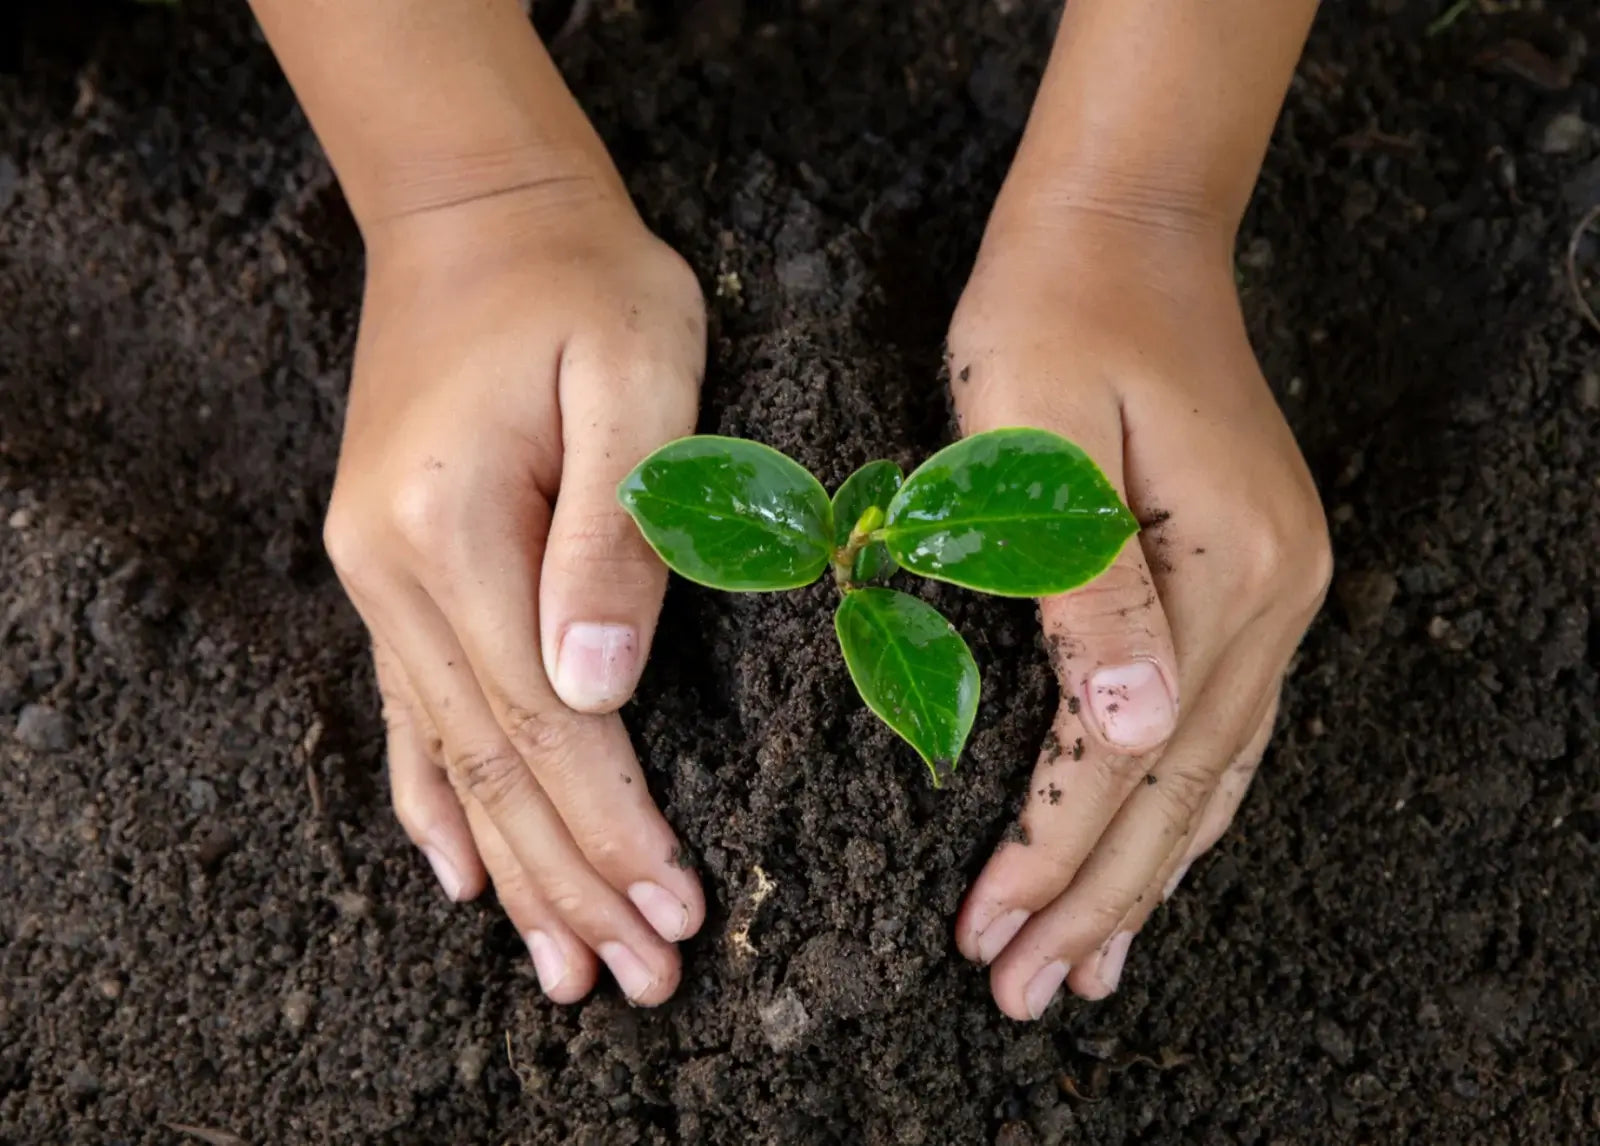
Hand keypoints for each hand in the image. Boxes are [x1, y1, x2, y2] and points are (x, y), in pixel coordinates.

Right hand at [323, 182, 706, 1005]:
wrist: (475, 212)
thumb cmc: (580, 282)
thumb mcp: (635, 377)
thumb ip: (617, 536)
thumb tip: (602, 692)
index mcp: (455, 530)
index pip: (548, 724)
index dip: (615, 828)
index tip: (675, 913)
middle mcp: (394, 571)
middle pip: (495, 766)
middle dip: (575, 880)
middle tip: (638, 978)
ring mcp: (379, 576)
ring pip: (451, 758)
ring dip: (512, 868)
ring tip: (562, 967)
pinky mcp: (390, 569)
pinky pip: (410, 711)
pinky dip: (437, 799)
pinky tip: (454, 870)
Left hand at [947, 211, 1331, 1018]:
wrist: (1124, 233)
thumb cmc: (1050, 320)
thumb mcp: (1035, 437)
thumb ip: (1086, 588)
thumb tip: (1136, 739)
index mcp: (1219, 565)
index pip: (1123, 756)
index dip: (1052, 855)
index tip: (987, 937)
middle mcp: (1271, 593)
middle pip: (1181, 790)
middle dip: (1098, 901)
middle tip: (1027, 995)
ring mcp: (1277, 588)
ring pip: (1214, 776)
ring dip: (1148, 879)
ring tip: (1092, 971)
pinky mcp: (1254, 574)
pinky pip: (1228, 726)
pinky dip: (1186, 809)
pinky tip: (1156, 860)